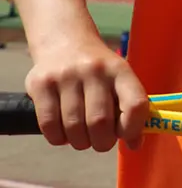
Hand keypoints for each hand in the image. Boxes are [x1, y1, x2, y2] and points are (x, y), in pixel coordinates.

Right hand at [25, 39, 148, 151]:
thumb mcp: (119, 80)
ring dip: (80, 143)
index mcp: (120, 70)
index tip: (126, 137)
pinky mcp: (41, 84)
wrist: (64, 42)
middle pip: (100, 122)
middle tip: (100, 143)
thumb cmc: (98, 71)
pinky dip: (58, 138)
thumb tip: (135, 145)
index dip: (132, 129)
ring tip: (82, 139)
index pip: (135, 104)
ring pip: (74, 127)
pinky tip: (63, 134)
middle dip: (102, 143)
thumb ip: (129, 108)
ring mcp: (66, 76)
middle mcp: (94, 70)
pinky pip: (49, 125)